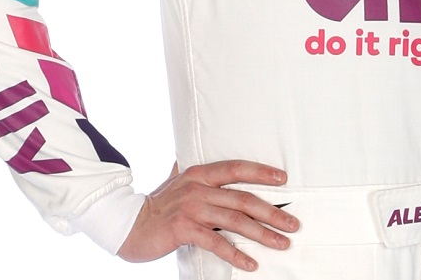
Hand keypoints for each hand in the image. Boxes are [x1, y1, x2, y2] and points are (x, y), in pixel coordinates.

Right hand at [117, 160, 299, 271]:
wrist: (127, 224)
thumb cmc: (156, 205)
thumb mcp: (174, 182)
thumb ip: (186, 171)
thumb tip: (186, 156)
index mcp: (199, 174)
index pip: (236, 168)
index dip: (261, 172)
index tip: (283, 179)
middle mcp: (198, 188)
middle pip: (243, 199)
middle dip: (272, 212)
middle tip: (293, 224)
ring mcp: (191, 208)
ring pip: (235, 221)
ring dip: (262, 234)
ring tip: (281, 243)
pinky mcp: (184, 229)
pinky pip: (216, 242)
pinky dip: (236, 254)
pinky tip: (251, 263)